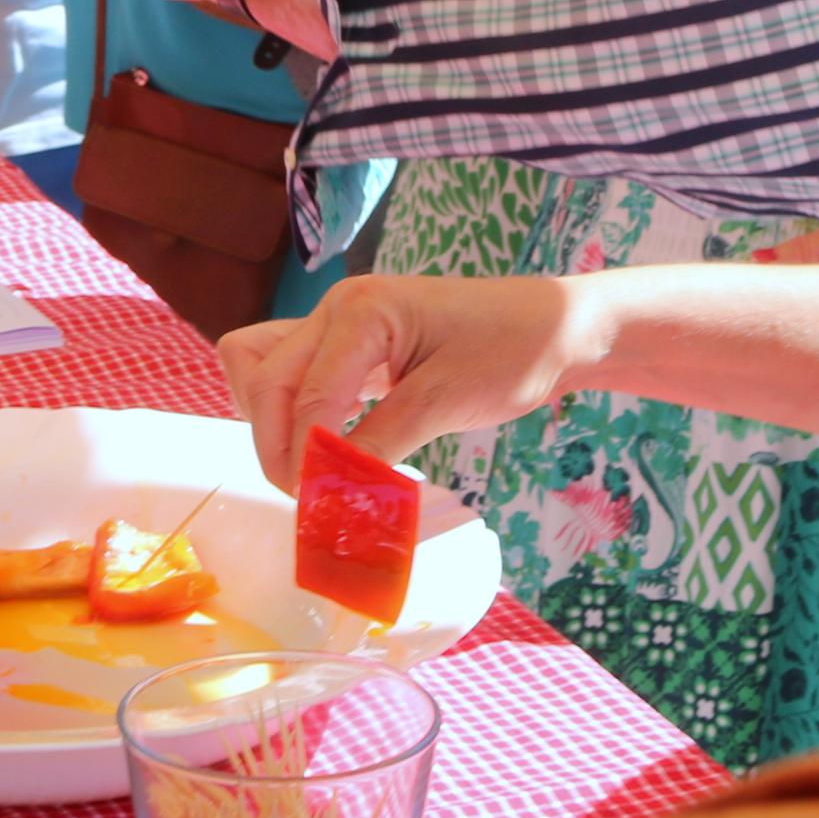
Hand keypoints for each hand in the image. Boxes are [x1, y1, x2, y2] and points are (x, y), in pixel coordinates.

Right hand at [219, 272, 595, 496]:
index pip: (304, 394)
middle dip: (275, 445)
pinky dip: (290, 410)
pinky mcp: (349, 343)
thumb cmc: (510, 354)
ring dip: (271, 423)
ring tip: (305, 471)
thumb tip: (325, 495)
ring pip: (264, 369)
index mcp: (360, 312)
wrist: (553, 327)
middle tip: (309, 498)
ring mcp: (338, 322)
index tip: (318, 508)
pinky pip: (293, 372)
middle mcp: (336, 308)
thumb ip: (378, 445)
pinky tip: (317, 445)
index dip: (302, 458)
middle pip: (266, 379)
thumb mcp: (446, 403)